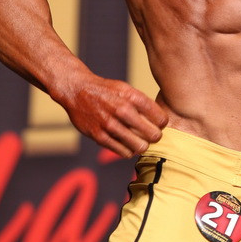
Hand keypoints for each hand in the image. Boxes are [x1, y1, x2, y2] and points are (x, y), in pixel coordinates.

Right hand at [54, 73, 168, 158]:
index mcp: (132, 97)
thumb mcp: (126, 89)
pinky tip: (127, 144)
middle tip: (151, 135)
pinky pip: (124, 152)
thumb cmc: (106, 91)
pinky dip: (128, 150)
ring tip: (140, 141)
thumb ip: (142, 104)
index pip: (160, 118)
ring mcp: (110, 124)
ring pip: (140, 146)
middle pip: (153, 135)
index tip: (158, 124)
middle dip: (155, 136)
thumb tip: (159, 122)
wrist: (78, 91)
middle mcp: (122, 110)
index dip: (162, 123)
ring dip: (142, 145)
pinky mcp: (99, 136)